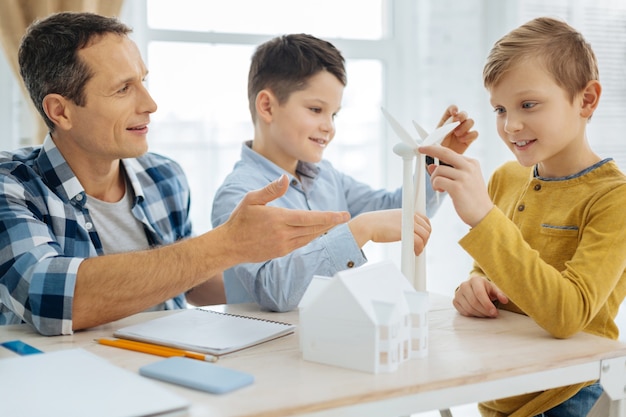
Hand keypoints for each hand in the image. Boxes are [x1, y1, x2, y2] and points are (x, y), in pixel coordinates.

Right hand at [219, 175, 349, 262]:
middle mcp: (283, 234)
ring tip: (335, 223)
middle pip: (314, 229)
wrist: (229, 246)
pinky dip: (312, 237)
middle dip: (331, 223)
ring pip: (310, 237)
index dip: (329, 217)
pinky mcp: (281, 252)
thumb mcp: (251, 199)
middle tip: (345, 217)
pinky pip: (302, 244)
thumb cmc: (240, 220)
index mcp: (278, 219)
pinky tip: (317, 232)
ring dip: (323, 230)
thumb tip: (285, 178)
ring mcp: (283, 245)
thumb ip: (271, 190)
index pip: (310, 218)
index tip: (343, 215)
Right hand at [349, 209, 430, 254]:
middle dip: (425, 239)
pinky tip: (415, 252)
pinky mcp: (406, 232)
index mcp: (407, 211)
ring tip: (417, 250)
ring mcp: (409, 223)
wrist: (367, 225)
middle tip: (419, 246)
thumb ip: (401, 222)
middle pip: (427, 228)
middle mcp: (410, 215)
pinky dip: (419, 249)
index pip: (425, 220)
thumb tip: (406, 231)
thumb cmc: (376, 224)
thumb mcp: (392, 219)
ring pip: (425, 235)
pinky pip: (419, 242)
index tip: (423, 238)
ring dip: (423, 245)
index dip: (426, 230)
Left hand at [419, 145, 493, 226]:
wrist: (484, 214)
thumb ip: (449, 172)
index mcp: (472, 163)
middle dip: (430, 149)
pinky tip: (442, 191)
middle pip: (445, 153)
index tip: (426, 148)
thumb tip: (432, 166)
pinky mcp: (458, 188)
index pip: (451, 152)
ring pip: (439, 170)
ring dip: (434, 179)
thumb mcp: (463, 181)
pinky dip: (436, 186)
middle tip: (421, 149)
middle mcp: (469, 167)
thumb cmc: (473, 198)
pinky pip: (438, 181)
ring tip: (439, 188)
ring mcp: (464, 177)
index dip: (436, 149)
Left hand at [438, 105, 477, 154]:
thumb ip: (439, 132)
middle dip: (461, 116)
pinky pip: (475, 133)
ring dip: (465, 126)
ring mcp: (464, 131)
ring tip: (457, 135)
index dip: (454, 109)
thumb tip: (444, 127)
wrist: (442, 161)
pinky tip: (462, 140)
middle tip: (456, 122)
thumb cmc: (436, 149)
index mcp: (446, 120)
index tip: (454, 113)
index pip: (452, 109)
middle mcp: (456, 124)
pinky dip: (470, 135)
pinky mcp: (469, 139)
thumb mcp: (435, 139)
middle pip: (463, 114)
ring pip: (470, 121)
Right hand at [453, 274, 508, 317]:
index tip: (494, 312)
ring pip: (468, 308)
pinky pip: (463, 312)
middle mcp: (464, 285)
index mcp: (475, 280)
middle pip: (473, 302)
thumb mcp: (494, 289)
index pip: (479, 293)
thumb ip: (500, 294)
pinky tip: (479, 312)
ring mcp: (458, 293)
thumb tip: (505, 300)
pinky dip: (472, 315)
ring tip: (487, 314)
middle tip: (492, 314)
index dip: (487, 304)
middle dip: (484, 311)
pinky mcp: (455, 301)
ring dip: (480, 314)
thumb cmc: (486, 289)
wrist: (475, 288)